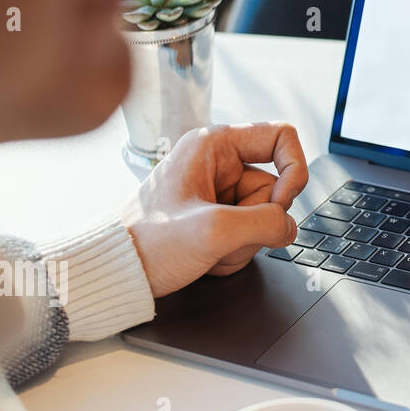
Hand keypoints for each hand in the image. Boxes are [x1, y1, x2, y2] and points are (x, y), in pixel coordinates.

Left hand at [123, 122, 308, 296]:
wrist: (117, 273)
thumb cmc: (147, 243)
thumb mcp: (213, 231)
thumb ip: (266, 223)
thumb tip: (289, 228)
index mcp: (213, 144)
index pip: (282, 136)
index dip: (293, 171)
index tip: (279, 203)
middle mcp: (218, 162)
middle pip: (275, 187)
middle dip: (256, 222)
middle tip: (223, 236)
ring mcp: (219, 191)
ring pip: (264, 215)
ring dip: (244, 242)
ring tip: (209, 249)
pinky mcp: (218, 215)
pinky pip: (251, 231)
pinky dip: (235, 251)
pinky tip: (207, 256)